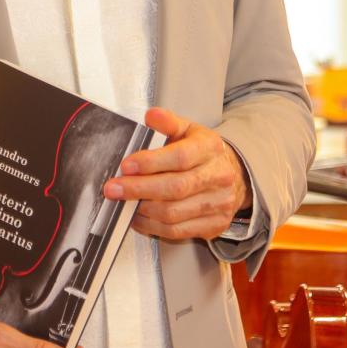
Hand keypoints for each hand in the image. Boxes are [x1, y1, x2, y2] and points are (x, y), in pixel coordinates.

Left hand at [103, 108, 251, 240]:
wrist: (232, 175)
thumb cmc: (202, 153)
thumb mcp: (187, 131)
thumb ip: (168, 123)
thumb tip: (151, 116)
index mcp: (210, 148)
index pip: (181, 157)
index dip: (151, 163)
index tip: (126, 166)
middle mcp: (219, 176)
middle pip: (176, 187)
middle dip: (139, 189)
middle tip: (114, 188)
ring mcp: (219, 203)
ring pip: (174, 213)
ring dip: (143, 210)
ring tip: (124, 202)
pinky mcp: (214, 224)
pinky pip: (177, 231)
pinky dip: (152, 226)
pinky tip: (139, 217)